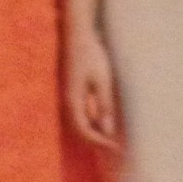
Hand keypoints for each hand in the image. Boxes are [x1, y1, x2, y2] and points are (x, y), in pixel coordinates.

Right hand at [66, 27, 121, 150]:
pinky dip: (92, 119)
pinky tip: (104, 119)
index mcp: (73, 100)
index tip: (114, 147)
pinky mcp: (73, 90)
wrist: (78, 35)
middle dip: (96, 140)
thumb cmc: (91, 55)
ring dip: (94, 131)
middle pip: (80, 129)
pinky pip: (81, 112)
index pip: (84, 130)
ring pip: (80, 121)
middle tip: (114, 147)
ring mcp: (69, 95)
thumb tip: (107, 130)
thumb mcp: (102, 80)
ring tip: (111, 137)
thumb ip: (104, 105)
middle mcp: (68, 101)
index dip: (99, 141)